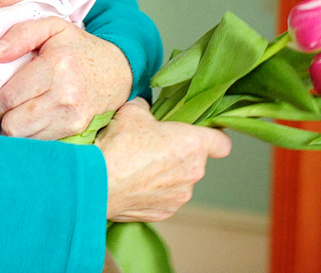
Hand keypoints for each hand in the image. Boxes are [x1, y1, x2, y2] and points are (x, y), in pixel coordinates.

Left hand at [0, 18, 131, 138]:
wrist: (117, 70)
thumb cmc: (77, 47)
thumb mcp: (51, 27)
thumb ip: (20, 34)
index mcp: (55, 67)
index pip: (10, 98)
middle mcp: (65, 96)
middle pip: (15, 125)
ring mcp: (73, 116)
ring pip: (27, 139)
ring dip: (12, 134)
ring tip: (5, 124)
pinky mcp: (78, 130)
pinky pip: (43, 143)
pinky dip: (29, 138)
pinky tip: (25, 128)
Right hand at [97, 99, 231, 221]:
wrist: (97, 181)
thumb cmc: (118, 143)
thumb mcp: (132, 110)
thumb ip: (148, 108)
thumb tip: (148, 110)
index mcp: (192, 144)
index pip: (222, 143)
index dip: (212, 136)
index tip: (199, 134)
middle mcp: (193, 172)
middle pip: (195, 160)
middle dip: (178, 152)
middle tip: (152, 145)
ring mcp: (180, 195)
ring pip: (180, 179)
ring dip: (166, 173)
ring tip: (137, 166)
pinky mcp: (166, 212)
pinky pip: (166, 197)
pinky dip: (154, 191)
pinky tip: (133, 182)